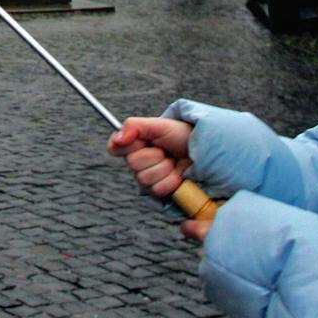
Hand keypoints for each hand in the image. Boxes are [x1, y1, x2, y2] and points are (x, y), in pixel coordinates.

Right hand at [110, 117, 211, 241]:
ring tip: (174, 162)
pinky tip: (178, 175)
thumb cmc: (183, 136)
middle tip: (165, 151)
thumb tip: (117, 136)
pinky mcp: (159, 192)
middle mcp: (138, 162)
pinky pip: (157, 189)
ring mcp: (148, 178)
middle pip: (132, 163)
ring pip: (144, 178)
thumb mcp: (159, 125)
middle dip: (153, 155)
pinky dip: (171, 181)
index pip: (114, 147)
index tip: (140, 140)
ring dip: (164, 168)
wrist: (203, 152)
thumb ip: (134, 126)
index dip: (126, 145)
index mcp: (135, 145)